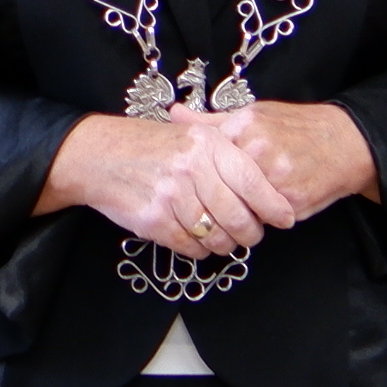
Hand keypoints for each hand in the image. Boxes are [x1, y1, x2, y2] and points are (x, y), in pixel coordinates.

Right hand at [39, 113, 290, 257]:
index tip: (285, 218)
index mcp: (208, 145)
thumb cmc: (154, 146)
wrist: (100, 156)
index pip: (253, 182)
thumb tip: (271, 188)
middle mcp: (193, 169)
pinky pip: (191, 247)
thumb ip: (229, 156)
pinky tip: (196, 239)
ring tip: (222, 237)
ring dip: (225, 244)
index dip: (274, 206)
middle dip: (251, 233)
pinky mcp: (155, 221)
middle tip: (251, 235)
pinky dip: (199, 249)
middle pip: (239, 217)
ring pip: (217, 237)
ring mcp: (172, 196)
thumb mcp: (194, 136)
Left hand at [198, 100, 382, 221]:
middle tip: (223, 194)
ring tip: (248, 198)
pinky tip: (269, 203)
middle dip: (220, 195)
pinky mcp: (291, 203)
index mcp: (244, 128)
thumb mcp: (253, 114)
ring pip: (240, 207)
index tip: (204, 179)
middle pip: (220, 188)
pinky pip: (264, 218)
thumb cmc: (296, 128)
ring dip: (241, 208)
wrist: (345, 142)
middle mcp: (258, 152)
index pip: (205, 161)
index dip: (203, 175)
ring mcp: (276, 179)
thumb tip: (173, 114)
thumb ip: (212, 122)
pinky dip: (263, 215)